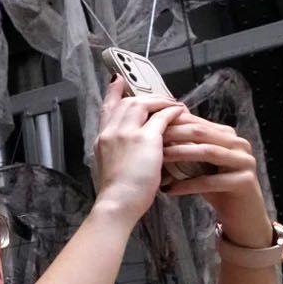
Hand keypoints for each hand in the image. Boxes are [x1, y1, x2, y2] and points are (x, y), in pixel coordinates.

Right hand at [91, 76, 186, 217]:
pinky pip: (162, 117)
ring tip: (173, 104)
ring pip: (143, 103)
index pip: (106, 108)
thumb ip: (118, 152)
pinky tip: (181, 112)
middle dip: (144, 96)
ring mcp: (127, 133)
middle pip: (127, 101)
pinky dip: (172, 112)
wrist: (117, 202)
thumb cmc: (116, 193)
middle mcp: (111, 131)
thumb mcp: (109, 167)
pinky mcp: (145, 138)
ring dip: (160, 101)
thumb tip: (129, 150)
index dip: (112, 92)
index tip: (117, 80)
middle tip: (159, 98)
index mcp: (102, 139)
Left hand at [159, 111, 272, 242]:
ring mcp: (244, 161)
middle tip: (150, 139)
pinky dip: (187, 185)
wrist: (242, 216)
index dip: (172, 123)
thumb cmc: (216, 187)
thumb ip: (187, 147)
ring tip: (158, 159)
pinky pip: (211, 181)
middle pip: (201, 132)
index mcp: (228, 135)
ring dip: (180, 154)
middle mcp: (239, 144)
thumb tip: (158, 130)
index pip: (196, 122)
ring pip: (208, 152)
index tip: (148, 127)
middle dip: (174, 134)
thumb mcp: (201, 164)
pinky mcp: (245, 181)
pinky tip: (169, 190)